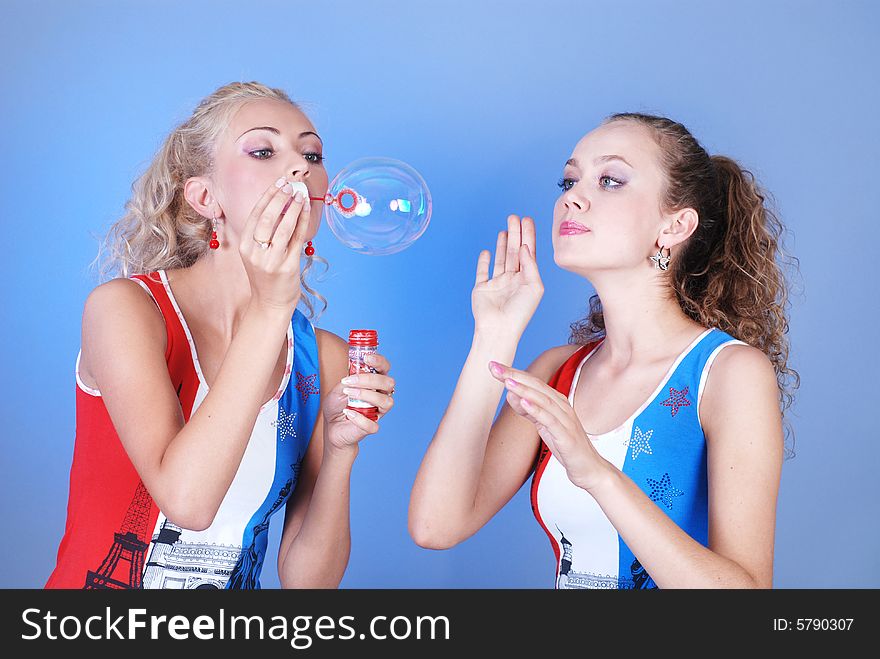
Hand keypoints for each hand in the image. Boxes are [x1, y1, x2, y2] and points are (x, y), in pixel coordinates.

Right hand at [238, 177, 311, 312]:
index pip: (255, 215)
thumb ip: (263, 234)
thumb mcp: (256, 254)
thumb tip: (280, 204)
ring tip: (301, 194)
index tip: (278, 184)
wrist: (270, 304)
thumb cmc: (265, 276)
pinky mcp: (288, 266)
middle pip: (268, 218)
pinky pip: (297, 239)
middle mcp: (256, 253)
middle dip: (280, 198)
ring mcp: (272, 260)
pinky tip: (307, 210)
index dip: (267, 197)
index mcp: (245, 247)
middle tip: (290, 186)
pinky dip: (303, 221)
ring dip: (294, 207)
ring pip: (284, 227)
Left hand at [323, 353, 395, 451]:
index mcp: (374, 383)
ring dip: (366, 395)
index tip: (367, 358)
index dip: (379, 361)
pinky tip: (348, 413)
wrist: (331, 426)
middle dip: (370, 379)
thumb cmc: (337, 405)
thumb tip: (353, 375)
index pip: (385, 368)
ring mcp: (378, 411)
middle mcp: (381, 395)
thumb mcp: (338, 389)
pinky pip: (373, 424)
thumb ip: (347, 381)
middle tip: (350, 381)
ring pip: (386, 402)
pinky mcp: (372, 427)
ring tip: (349, 394)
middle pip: (388, 383)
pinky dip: (360, 418)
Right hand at [472, 215, 543, 339]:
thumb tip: (525, 247)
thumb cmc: (520, 312)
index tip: (527, 220)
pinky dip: (484, 261)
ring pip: (501, 258)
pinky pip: (483, 271)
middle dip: (515, 234)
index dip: (528, 236)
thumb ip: (531, 265)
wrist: (498, 329)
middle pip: (515, 252)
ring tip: (505, 229)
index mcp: (527, 279)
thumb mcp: (534, 286)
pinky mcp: (482, 288)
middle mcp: (513, 280)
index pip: (529, 253)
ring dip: (503, 244)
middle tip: (514, 217)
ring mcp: (497, 284)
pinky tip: (487, 251)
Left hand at [488, 360, 612, 491]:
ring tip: (507, 381)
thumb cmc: (566, 445)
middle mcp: (562, 406)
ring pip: (543, 400)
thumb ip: (529, 410)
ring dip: (524, 389)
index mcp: (557, 402)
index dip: (513, 373)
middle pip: (536, 386)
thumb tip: (511, 394)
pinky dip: (536, 410)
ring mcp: (566, 420)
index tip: (493, 366)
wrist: (589, 468)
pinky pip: (550, 420)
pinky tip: (523, 402)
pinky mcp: (566, 436)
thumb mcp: (544, 425)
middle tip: (494, 368)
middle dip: (514, 376)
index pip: (533, 382)